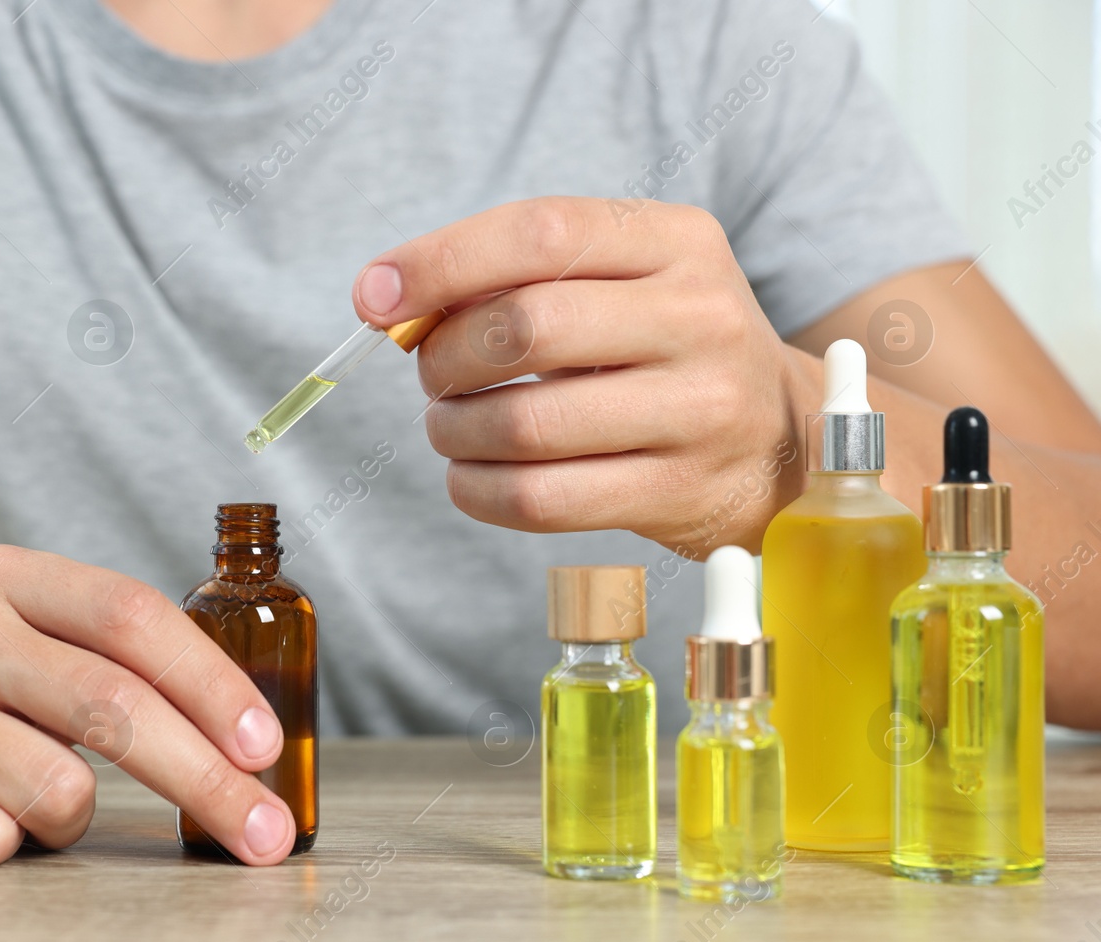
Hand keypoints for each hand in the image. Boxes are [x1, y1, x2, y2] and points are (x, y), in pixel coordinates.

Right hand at [0, 546, 294, 867]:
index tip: (264, 745)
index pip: (131, 617)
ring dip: (74, 819)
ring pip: (57, 789)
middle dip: (207, 781)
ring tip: (33, 799)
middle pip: (112, 707)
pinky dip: (4, 846)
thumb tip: (241, 734)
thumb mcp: (18, 626)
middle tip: (263, 833)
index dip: (210, 682)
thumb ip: (109, 655)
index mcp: (9, 580)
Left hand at [352, 197, 817, 556]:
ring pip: (525, 424)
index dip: (441, 263)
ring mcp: (698, 411)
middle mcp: (700, 318)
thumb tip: (389, 300)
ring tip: (449, 425)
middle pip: (526, 328)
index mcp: (679, 242)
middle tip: (431, 374)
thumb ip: (521, 275)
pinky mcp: (679, 492)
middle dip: (444, 355)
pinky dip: (478, 490)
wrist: (778, 441)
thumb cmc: (664, 348)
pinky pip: (542, 499)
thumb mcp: (624, 280)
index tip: (374, 296)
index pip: (541, 233)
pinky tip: (470, 476)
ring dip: (454, 429)